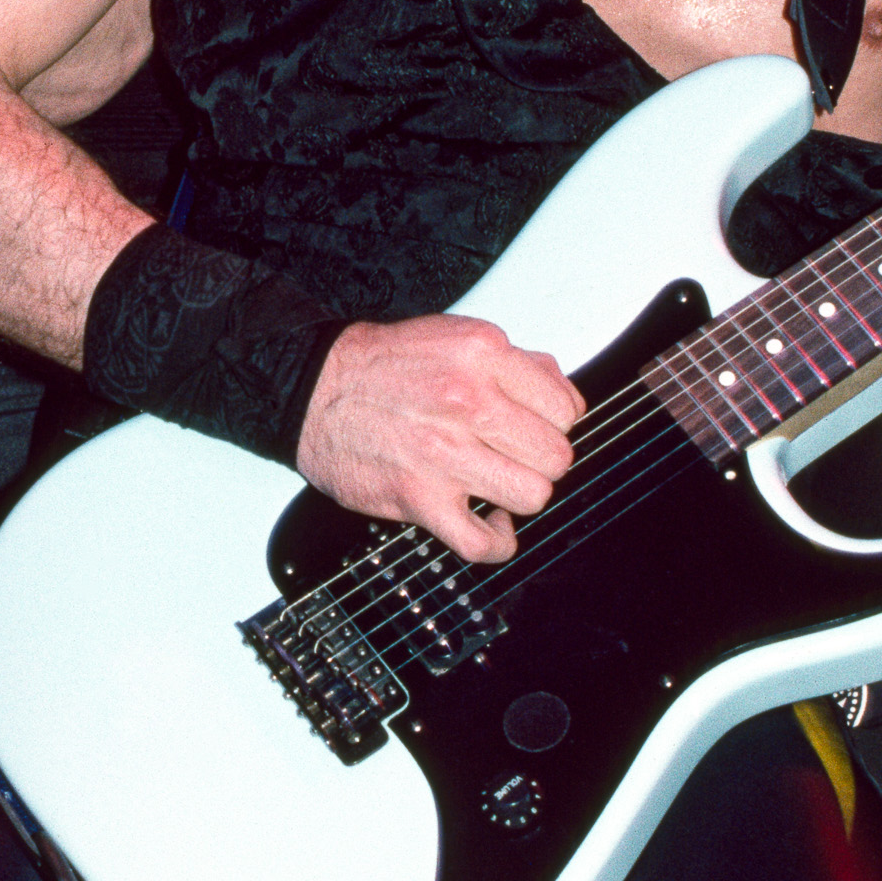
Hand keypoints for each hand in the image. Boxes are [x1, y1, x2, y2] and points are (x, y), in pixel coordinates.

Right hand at [296, 315, 582, 561]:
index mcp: (483, 356)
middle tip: (514, 456)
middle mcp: (468, 401)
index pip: (566, 408)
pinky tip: (490, 522)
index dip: (555, 424)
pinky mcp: (420, 498)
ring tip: (499, 484)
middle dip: (540, 461)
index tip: (535, 430)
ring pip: (533, 496)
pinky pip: (484, 543)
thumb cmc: (382, 367)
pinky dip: (498, 541)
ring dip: (520, 496)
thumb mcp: (457, 337)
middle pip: (555, 455)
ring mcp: (445, 454)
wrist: (315, 390)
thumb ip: (517, 363)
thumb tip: (563, 394)